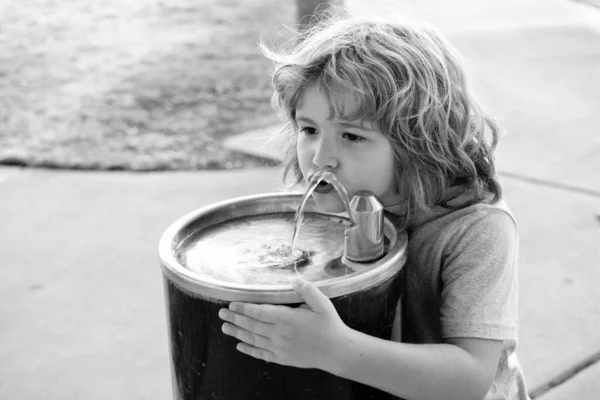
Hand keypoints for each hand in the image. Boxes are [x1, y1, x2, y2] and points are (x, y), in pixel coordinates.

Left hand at [218, 277, 348, 370]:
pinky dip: (249, 350)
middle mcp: (279, 334)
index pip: (259, 312)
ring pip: (253, 340)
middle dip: (235, 319)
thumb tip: (293, 279)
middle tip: (221, 314)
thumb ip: (307, 290)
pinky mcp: (282, 358)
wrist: (337, 351)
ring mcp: (279, 348)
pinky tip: (240, 346)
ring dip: (237, 333)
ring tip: (224, 328)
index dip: (243, 308)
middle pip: (251, 325)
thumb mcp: (322, 303)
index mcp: (287, 318)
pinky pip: (261, 354)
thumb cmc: (330, 325)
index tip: (231, 304)